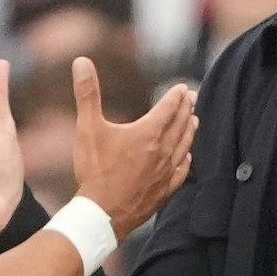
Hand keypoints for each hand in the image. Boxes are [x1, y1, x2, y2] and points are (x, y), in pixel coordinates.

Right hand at [71, 57, 195, 238]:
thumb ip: (87, 93)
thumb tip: (81, 61)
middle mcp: (162, 151)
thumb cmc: (94, 170)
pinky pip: (181, 171)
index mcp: (147, 133)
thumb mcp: (87, 127)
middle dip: (186, 109)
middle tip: (193, 98)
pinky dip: (186, 160)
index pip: (168, 108)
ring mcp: (165, 172)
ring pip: (184, 146)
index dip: (176, 96)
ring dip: (190, 131)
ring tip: (195, 121)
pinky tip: (187, 157)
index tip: (182, 88)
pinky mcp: (163, 191)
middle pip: (180, 125)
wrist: (101, 214)